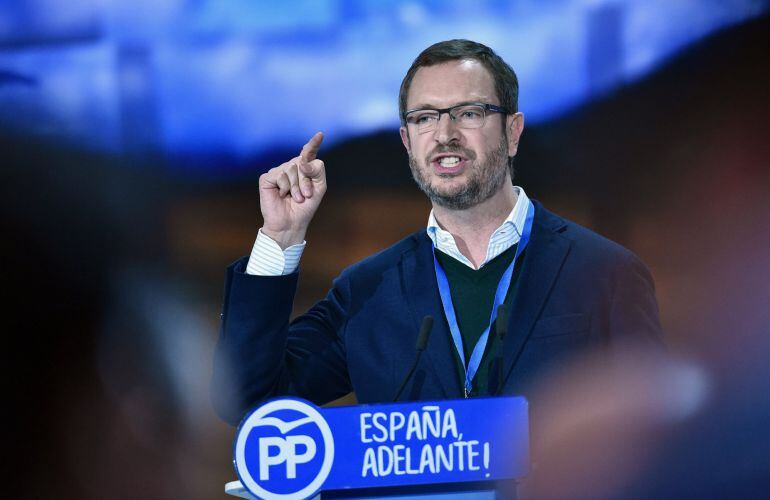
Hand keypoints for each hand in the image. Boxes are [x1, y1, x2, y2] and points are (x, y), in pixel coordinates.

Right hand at [259, 132, 325, 248]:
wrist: (291, 223)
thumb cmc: (305, 207)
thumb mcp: (319, 188)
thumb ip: (317, 170)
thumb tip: (302, 161)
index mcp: (304, 169)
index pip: (309, 153)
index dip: (314, 143)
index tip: (320, 134)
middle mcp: (290, 167)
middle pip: (302, 162)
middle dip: (306, 181)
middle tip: (305, 196)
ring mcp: (278, 171)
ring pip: (291, 168)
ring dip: (296, 187)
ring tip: (295, 198)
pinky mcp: (267, 177)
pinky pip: (280, 175)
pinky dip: (284, 187)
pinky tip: (282, 195)